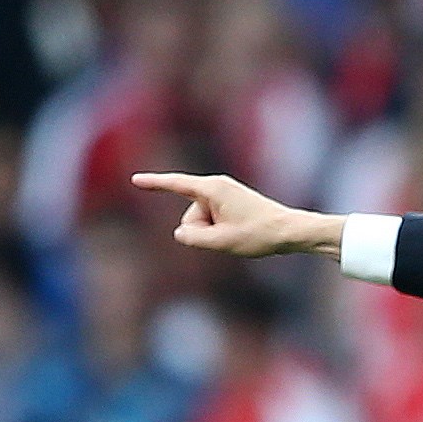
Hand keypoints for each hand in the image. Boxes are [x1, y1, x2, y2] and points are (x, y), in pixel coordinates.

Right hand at [130, 171, 338, 258]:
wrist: (288, 230)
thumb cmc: (257, 234)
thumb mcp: (221, 242)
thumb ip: (193, 239)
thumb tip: (181, 233)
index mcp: (213, 189)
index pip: (176, 184)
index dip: (154, 184)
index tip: (135, 180)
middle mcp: (216, 186)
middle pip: (189, 216)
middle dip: (200, 231)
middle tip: (229, 237)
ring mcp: (222, 194)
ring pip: (200, 221)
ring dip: (212, 233)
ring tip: (237, 235)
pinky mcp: (228, 202)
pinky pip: (211, 220)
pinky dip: (218, 231)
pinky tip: (237, 233)